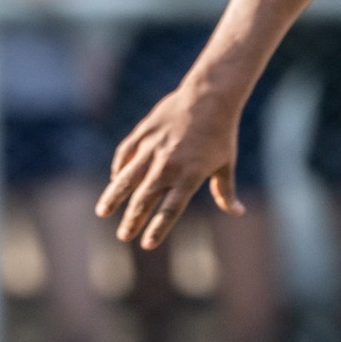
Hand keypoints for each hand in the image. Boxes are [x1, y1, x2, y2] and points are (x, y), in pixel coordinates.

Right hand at [97, 84, 242, 249]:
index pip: (170, 209)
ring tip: (102, 212)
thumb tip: (237, 212)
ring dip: (113, 197)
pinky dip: (119, 168)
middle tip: (124, 237)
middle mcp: (168, 165)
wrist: (208, 96)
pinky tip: (114, 179)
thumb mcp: (226, 163)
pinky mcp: (142, 134)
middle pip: (144, 199)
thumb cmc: (221, 132)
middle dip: (133, 220)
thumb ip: (225, 191)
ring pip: (126, 178)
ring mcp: (152, 149)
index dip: (158, 229)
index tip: (147, 244)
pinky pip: (125, 155)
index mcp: (189, 176)